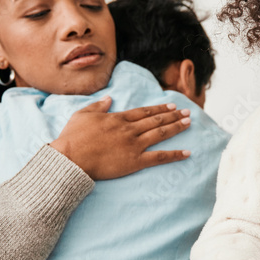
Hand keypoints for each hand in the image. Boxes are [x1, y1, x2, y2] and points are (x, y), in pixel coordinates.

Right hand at [49, 97, 191, 179]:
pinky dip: (174, 155)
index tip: (171, 105)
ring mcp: (134, 145)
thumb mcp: (82, 115)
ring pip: (160, 134)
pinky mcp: (135, 161)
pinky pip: (159, 157)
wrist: (71, 158)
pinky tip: (187, 153)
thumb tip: (109, 98)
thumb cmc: (73, 137)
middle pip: (156, 120)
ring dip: (176, 127)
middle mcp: (129, 129)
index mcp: (118, 118)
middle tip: (187, 112)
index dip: (159, 108)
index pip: (144, 111)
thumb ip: (98, 106)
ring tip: (189, 123)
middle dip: (173, 115)